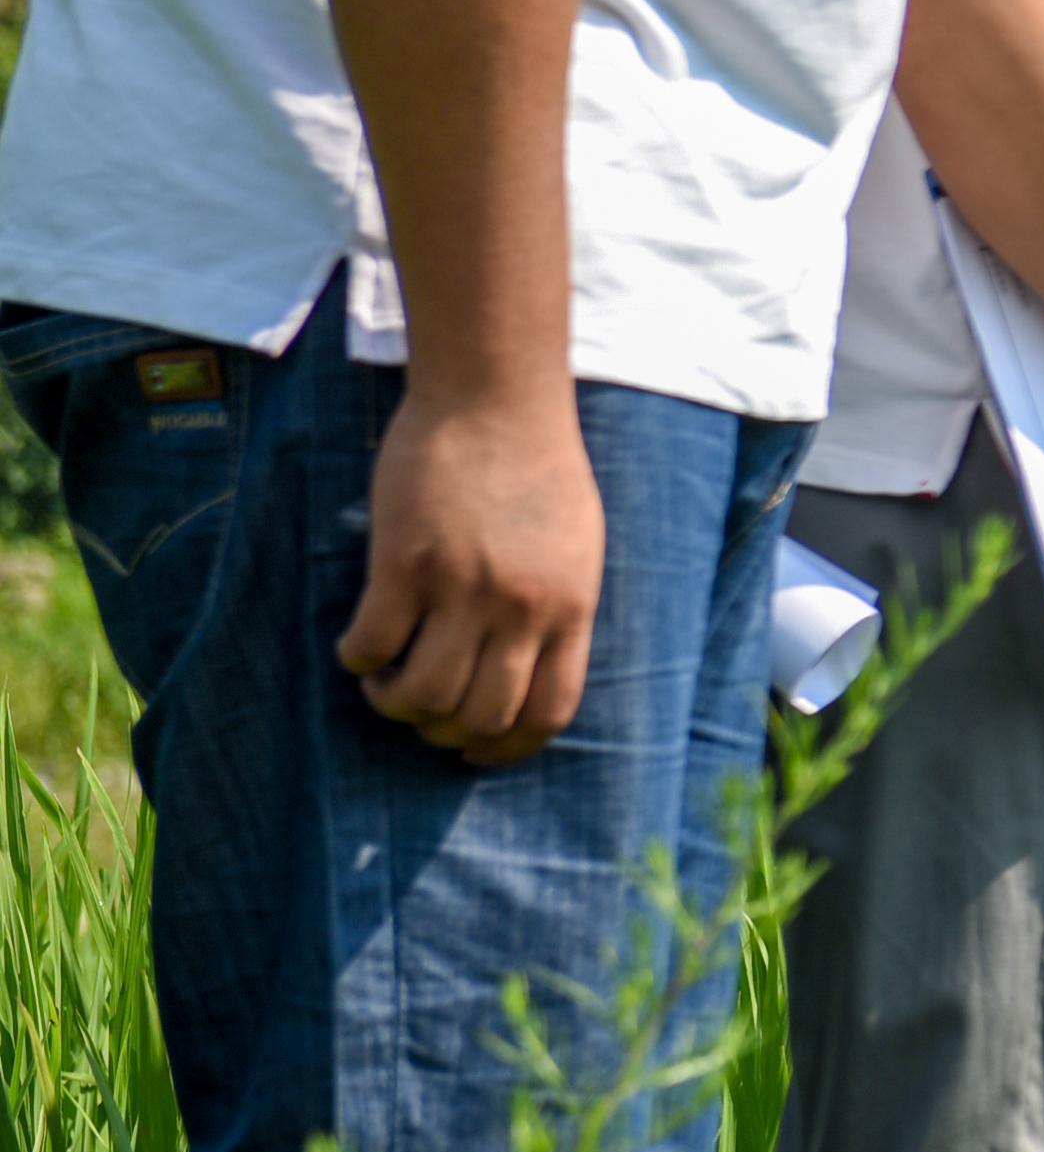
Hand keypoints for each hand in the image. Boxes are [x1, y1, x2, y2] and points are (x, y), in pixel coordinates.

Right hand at [343, 379, 604, 763]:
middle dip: (443, 732)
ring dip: (394, 704)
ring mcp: (462, 588)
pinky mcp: (404, 564)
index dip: (508, 747)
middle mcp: (521, 608)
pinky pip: (372, 645)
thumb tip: (529, 669)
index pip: (548, 711)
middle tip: (420, 710)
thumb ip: (559, 606)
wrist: (496, 399)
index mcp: (570, 606)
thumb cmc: (537, 467)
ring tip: (384, 682)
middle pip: (480, 715)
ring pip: (422, 694)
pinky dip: (358, 660)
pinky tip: (358, 647)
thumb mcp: (577, 545)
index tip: (477, 753)